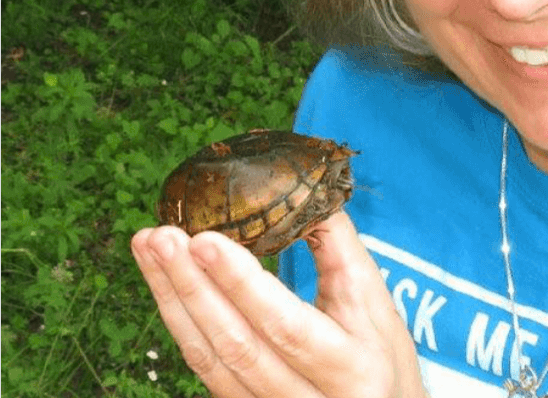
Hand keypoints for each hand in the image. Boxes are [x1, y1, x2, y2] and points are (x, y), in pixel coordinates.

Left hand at [131, 213, 425, 397]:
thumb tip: (298, 190)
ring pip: (210, 362)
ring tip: (149, 250)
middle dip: (192, 288)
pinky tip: (164, 287)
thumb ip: (339, 247)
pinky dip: (182, 324)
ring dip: (174, 302)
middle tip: (160, 237)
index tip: (204, 239)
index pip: (286, 326)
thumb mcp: (375, 302)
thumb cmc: (382, 355)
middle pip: (236, 347)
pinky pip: (205, 371)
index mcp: (350, 366)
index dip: (242, 284)